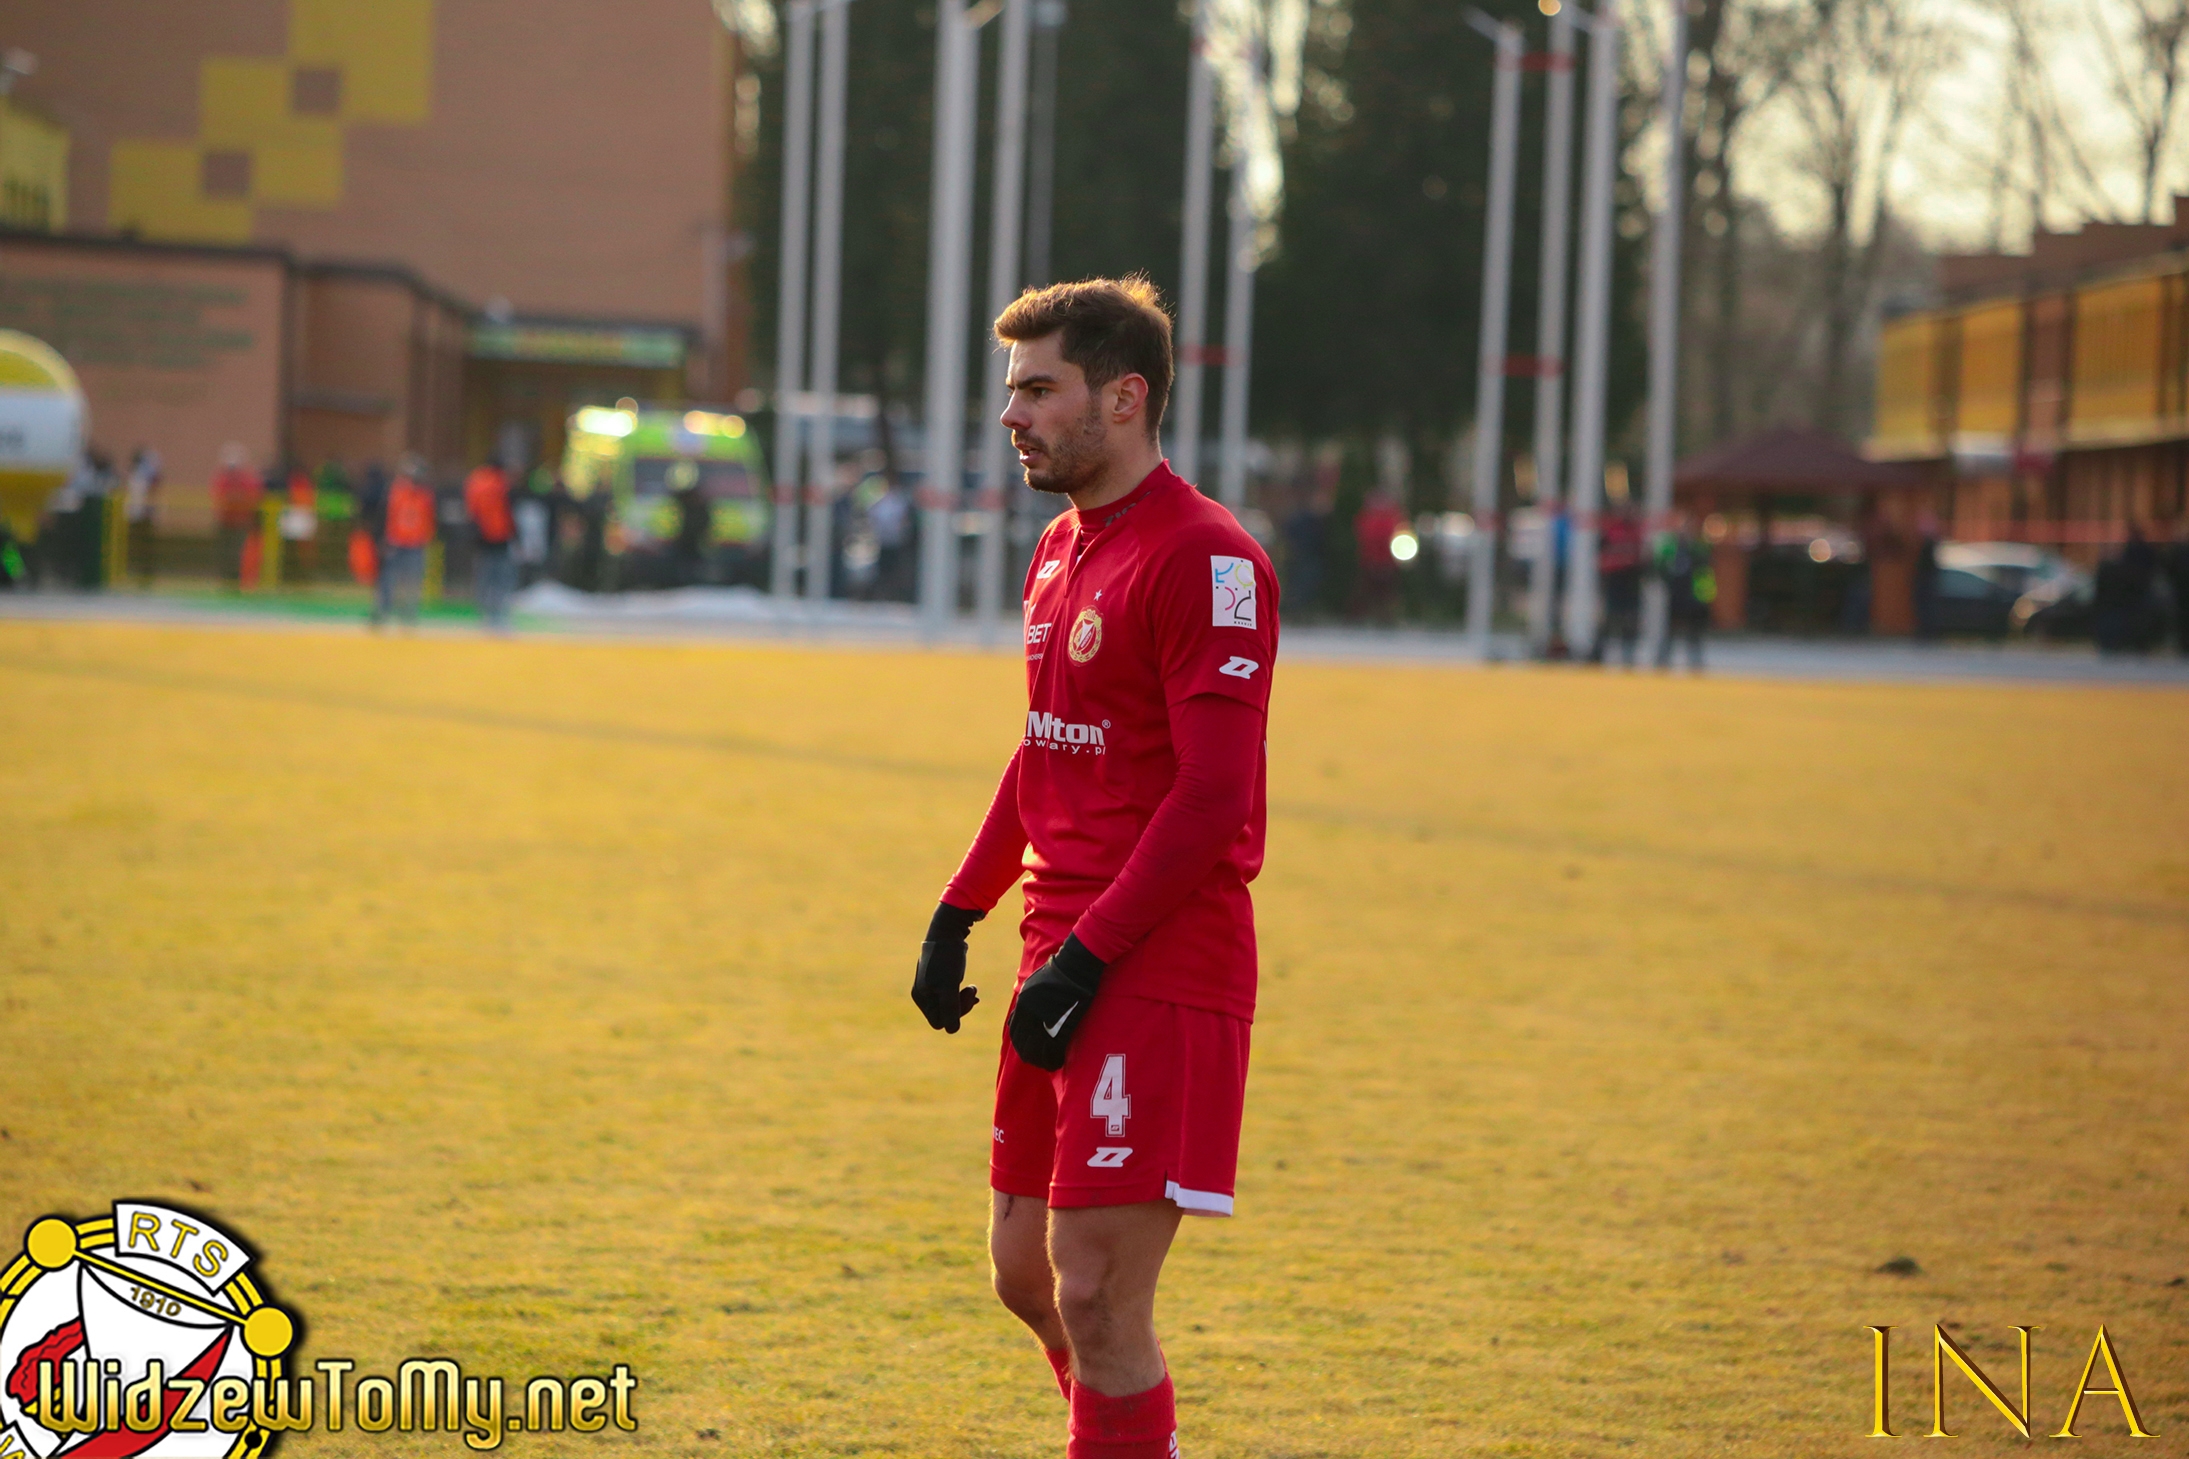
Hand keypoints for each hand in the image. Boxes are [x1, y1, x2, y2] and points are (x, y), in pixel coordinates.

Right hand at [911, 902, 984, 1032]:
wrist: (948, 931)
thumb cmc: (947, 959)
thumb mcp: (949, 986)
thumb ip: (950, 1009)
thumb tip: (952, 1030)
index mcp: (921, 997)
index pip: (939, 1021)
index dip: (956, 1014)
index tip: (967, 997)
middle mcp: (923, 993)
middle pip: (944, 1014)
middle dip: (961, 1006)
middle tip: (973, 990)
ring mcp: (931, 985)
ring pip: (949, 1005)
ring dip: (963, 1000)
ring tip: (973, 988)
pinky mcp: (940, 978)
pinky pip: (950, 995)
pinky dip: (962, 994)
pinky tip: (971, 989)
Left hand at [1007, 935, 1105, 1070]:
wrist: (1076, 965)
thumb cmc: (1060, 971)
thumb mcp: (1036, 983)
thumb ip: (1029, 999)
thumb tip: (1024, 1011)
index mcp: (1023, 1003)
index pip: (1014, 1031)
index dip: (1020, 1043)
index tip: (1027, 1049)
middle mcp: (1030, 1013)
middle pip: (1023, 1043)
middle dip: (1029, 1054)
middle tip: (1037, 1061)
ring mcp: (1045, 1020)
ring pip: (1037, 1049)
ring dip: (1041, 1060)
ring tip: (1048, 1064)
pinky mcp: (1061, 1024)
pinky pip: (1053, 1049)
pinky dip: (1054, 1058)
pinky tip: (1058, 1062)